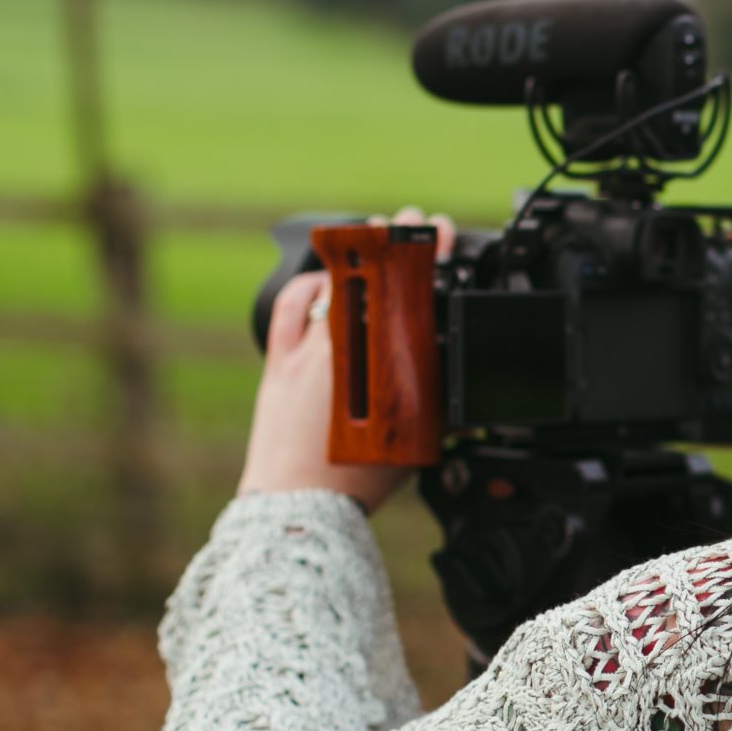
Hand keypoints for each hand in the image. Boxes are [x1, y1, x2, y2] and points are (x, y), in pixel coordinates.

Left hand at [236, 206, 453, 514]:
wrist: (298, 507)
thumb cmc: (355, 483)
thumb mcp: (415, 437)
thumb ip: (431, 400)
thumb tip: (452, 383)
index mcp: (380, 364)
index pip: (406, 289)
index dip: (421, 252)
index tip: (434, 229)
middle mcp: (339, 348)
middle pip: (366, 275)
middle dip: (391, 243)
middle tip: (408, 223)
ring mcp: (305, 352)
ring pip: (329, 284)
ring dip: (351, 257)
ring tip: (368, 239)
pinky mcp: (280, 363)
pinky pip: (293, 310)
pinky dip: (309, 288)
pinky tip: (319, 280)